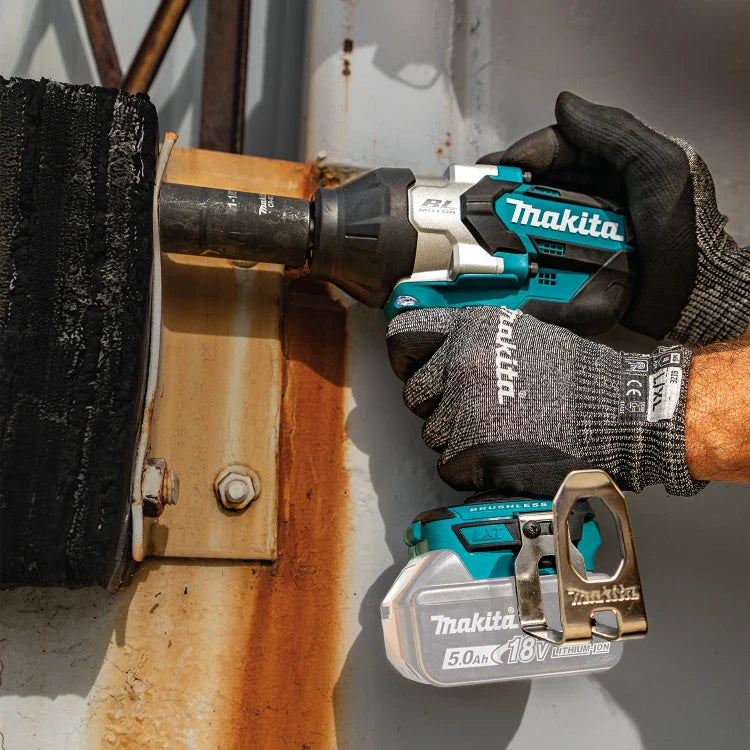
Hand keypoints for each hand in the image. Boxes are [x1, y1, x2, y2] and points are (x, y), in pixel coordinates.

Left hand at [386, 306, 702, 496]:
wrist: (618, 412)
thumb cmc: (579, 377)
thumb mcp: (520, 333)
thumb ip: (473, 340)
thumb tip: (438, 353)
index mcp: (469, 330)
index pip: (402, 339)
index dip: (407, 360)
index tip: (414, 370)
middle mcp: (461, 364)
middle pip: (414, 396)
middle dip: (438, 407)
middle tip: (477, 410)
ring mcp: (465, 408)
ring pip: (432, 436)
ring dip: (457, 441)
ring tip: (501, 431)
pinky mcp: (474, 450)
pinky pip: (449, 468)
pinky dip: (472, 470)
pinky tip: (505, 454)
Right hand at [479, 92, 749, 345]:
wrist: (695, 305)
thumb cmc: (686, 235)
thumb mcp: (659, 168)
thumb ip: (614, 132)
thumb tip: (563, 103)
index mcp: (610, 173)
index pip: (559, 150)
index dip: (528, 152)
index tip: (503, 164)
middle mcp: (588, 207)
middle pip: (535, 190)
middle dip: (502, 190)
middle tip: (474, 193)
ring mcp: (574, 247)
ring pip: (525, 233)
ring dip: (498, 231)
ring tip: (474, 229)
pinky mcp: (568, 284)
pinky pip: (533, 277)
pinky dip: (515, 273)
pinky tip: (496, 268)